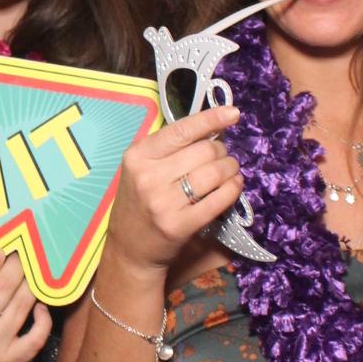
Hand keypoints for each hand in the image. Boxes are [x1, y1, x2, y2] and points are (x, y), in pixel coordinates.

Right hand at [104, 103, 243, 275]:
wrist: (130, 248)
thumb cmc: (139, 202)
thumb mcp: (141, 169)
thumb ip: (169, 149)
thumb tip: (212, 129)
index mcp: (138, 156)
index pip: (182, 130)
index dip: (211, 119)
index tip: (233, 113)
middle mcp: (148, 177)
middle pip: (205, 151)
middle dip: (222, 152)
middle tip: (223, 158)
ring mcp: (164, 202)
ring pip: (215, 173)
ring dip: (231, 169)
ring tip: (230, 172)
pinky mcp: (180, 225)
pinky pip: (219, 199)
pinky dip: (233, 189)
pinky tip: (233, 186)